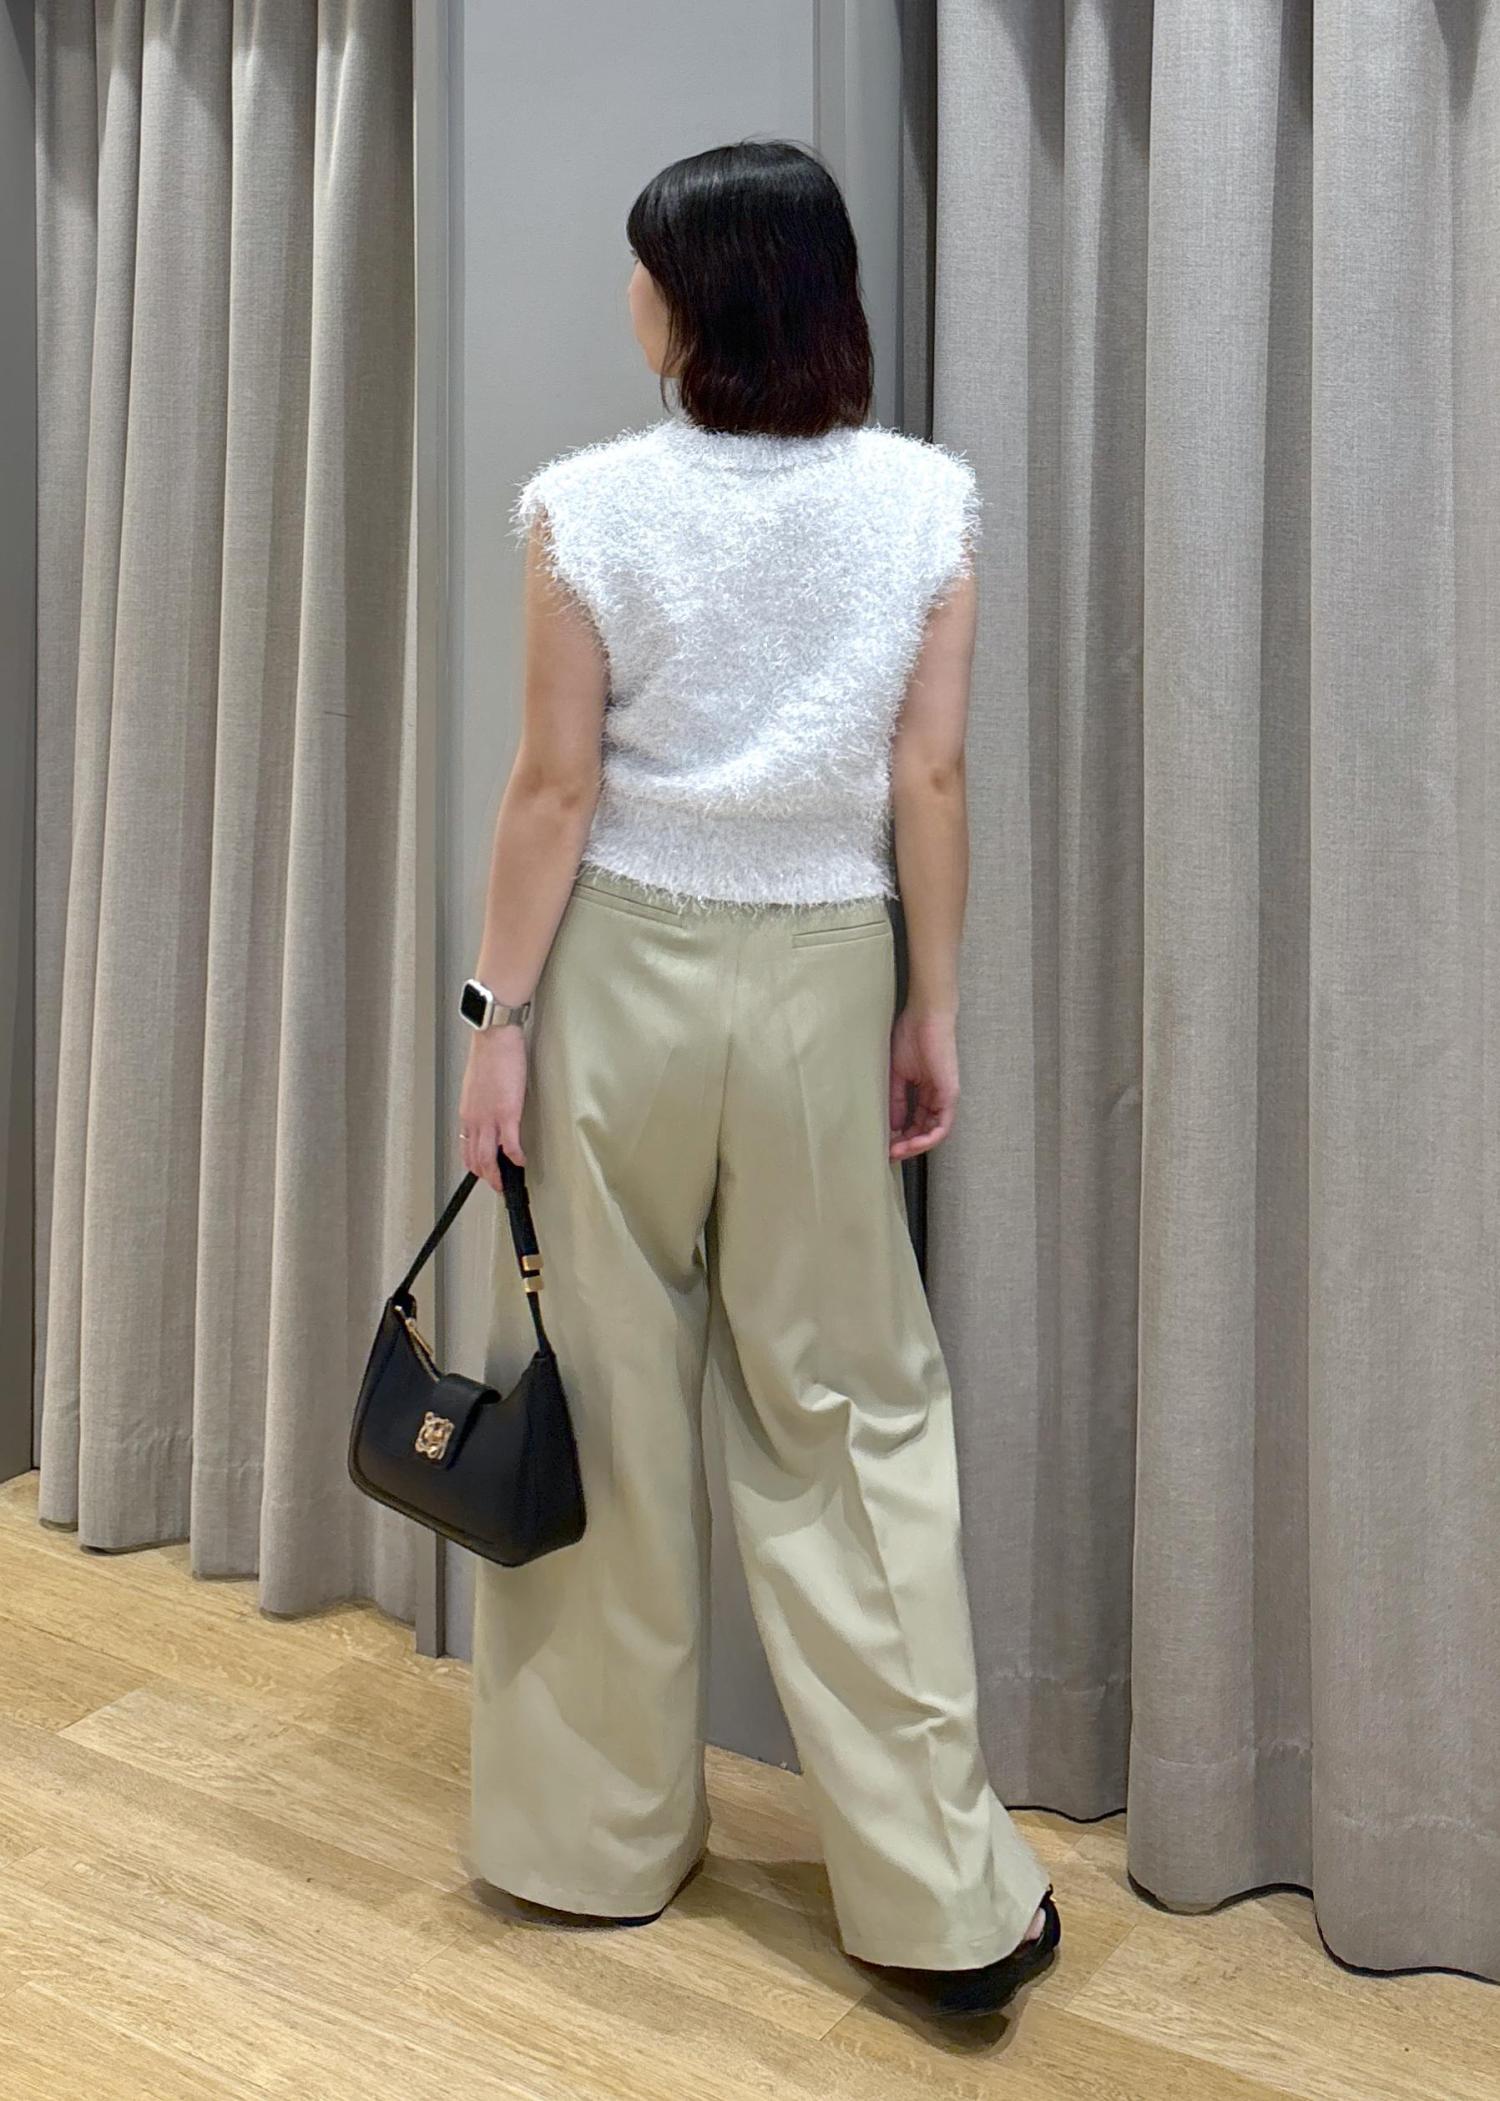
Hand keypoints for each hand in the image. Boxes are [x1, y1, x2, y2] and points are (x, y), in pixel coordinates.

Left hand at [458, 1027, 527, 1191]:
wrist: (494, 1039)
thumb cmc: (489, 1055)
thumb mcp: (477, 1085)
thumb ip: (480, 1104)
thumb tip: (488, 1114)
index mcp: (467, 1112)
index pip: (466, 1148)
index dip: (474, 1166)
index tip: (483, 1173)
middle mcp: (474, 1119)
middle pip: (476, 1159)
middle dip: (487, 1177)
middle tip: (497, 1185)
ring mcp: (490, 1118)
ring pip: (488, 1158)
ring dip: (498, 1175)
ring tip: (507, 1182)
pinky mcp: (508, 1112)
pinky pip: (511, 1144)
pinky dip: (516, 1157)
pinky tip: (522, 1162)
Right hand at [888, 1005, 958, 1158]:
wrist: (924, 1017)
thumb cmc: (910, 1037)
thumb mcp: (897, 1075)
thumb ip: (896, 1100)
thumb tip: (892, 1125)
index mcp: (926, 1092)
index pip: (915, 1123)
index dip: (899, 1137)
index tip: (882, 1144)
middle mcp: (938, 1098)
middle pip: (924, 1132)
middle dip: (905, 1146)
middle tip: (888, 1154)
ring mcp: (946, 1097)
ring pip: (935, 1133)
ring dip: (915, 1147)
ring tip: (897, 1152)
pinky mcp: (950, 1094)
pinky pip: (943, 1125)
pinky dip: (928, 1139)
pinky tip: (912, 1144)